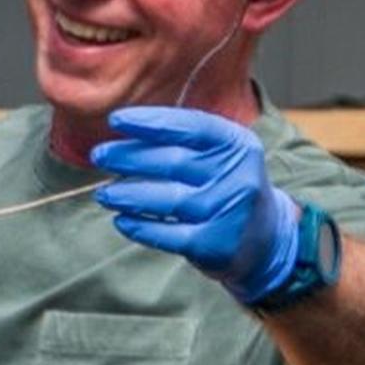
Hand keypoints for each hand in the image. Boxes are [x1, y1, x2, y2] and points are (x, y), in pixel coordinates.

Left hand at [90, 106, 302, 304]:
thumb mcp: (221, 154)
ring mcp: (227, 212)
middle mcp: (237, 176)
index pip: (190, 126)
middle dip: (128, 157)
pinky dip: (140, 226)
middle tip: (99, 155)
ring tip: (104, 193)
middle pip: (173, 162)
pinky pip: (167, 234)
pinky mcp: (214, 244)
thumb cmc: (227, 186)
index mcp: (237, 145)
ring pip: (166, 199)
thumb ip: (183, 138)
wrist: (264, 239)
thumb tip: (125, 129)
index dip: (150, 121)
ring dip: (127, 194)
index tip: (116, 119)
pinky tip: (121, 220)